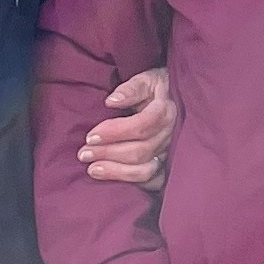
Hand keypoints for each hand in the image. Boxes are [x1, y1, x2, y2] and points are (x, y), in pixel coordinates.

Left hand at [81, 68, 177, 187]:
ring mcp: (170, 153)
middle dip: (107, 153)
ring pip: (145, 170)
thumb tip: (111, 101)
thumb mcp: (147, 80)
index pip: (139, 126)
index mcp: (165, 112)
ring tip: (92, 169)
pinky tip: (114, 179)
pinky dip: (133, 183)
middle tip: (83, 153)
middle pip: (138, 151)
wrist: (180, 99)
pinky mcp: (168, 166)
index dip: (113, 133)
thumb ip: (130, 89)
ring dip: (116, 172)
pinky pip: (152, 182)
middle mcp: (170, 136)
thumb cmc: (159, 88)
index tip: (90, 136)